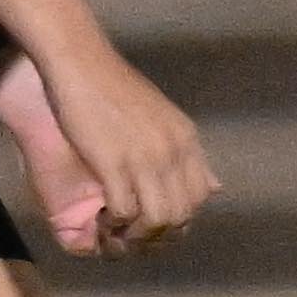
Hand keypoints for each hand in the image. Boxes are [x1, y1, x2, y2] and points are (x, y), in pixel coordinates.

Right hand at [7, 45, 214, 254]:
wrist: (81, 63)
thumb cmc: (114, 89)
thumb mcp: (166, 120)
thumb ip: (188, 154)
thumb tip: (216, 188)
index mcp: (187, 140)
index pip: (201, 196)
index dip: (181, 217)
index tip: (156, 219)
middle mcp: (174, 151)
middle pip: (182, 214)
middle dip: (159, 233)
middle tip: (134, 232)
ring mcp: (146, 157)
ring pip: (158, 219)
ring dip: (136, 234)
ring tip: (118, 228)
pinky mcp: (114, 163)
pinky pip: (124, 211)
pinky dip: (114, 223)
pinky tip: (103, 216)